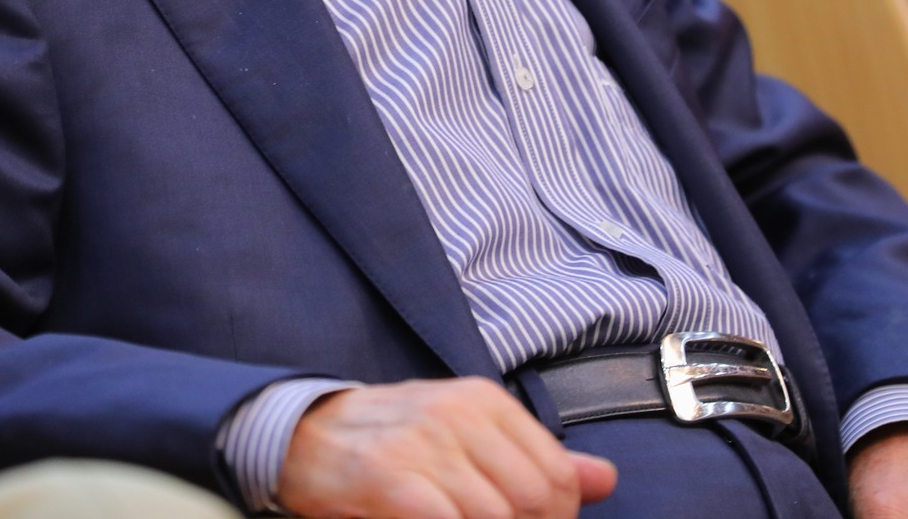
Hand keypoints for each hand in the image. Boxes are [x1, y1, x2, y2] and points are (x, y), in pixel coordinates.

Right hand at [277, 378, 618, 518]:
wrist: (302, 437)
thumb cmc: (390, 442)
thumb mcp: (465, 435)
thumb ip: (534, 458)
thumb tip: (605, 480)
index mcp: (484, 401)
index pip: (556, 473)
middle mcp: (459, 414)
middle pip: (535, 499)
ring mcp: (424, 445)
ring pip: (497, 516)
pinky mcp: (392, 480)